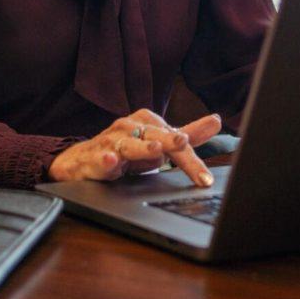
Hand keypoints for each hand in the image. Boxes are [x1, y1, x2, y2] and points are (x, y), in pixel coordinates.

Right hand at [47, 109, 221, 186]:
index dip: (191, 160)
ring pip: (129, 144)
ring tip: (155, 150)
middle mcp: (131, 127)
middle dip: (170, 142)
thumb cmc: (126, 149)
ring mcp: (112, 141)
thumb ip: (187, 133)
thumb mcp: (158, 143)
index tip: (204, 178)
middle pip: (156, 138)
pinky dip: (106, 159)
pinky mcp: (95, 156)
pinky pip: (101, 158)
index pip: (175, 139)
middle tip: (183, 142)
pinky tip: (112, 161)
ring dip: (141, 147)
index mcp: (149, 122)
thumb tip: (216, 120)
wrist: (84, 159)